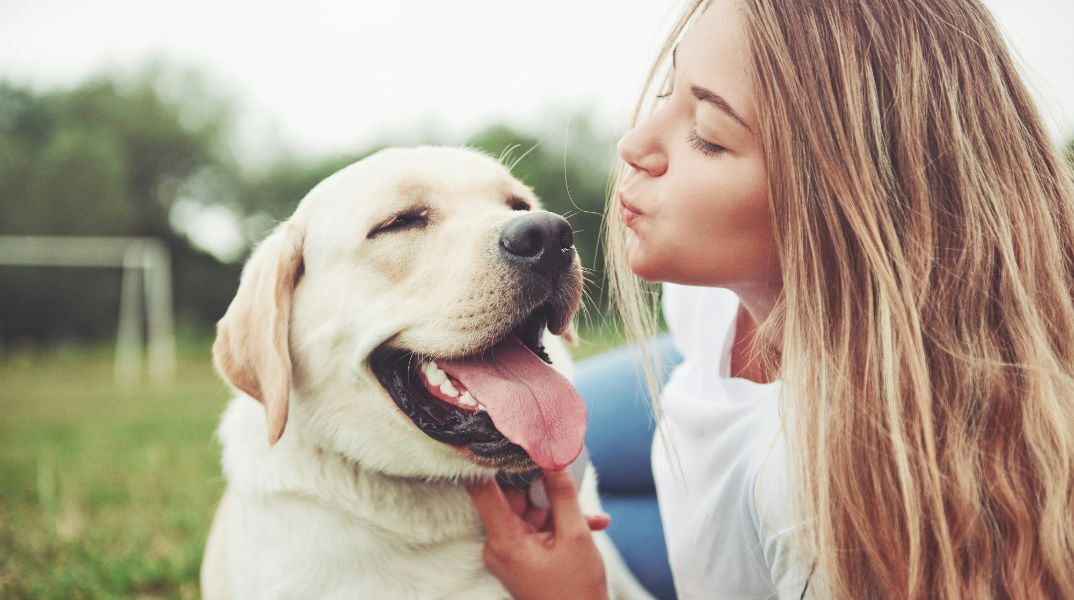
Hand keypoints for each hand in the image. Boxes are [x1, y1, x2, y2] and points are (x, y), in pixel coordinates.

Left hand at [468, 470, 609, 599]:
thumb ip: (562, 494)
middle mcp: (499, 547)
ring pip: (529, 513)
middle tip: (563, 477)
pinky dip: (558, 526)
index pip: (482, 490)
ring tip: (587, 517)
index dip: (486, 462)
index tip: (495, 437)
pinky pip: (536, 530)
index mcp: (504, 541)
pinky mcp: (520, 558)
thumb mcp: (575, 536)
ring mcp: (509, 553)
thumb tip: (552, 458)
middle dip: (540, 488)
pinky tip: (590, 526)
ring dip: (556, 509)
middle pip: (511, 499)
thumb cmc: (577, 590)